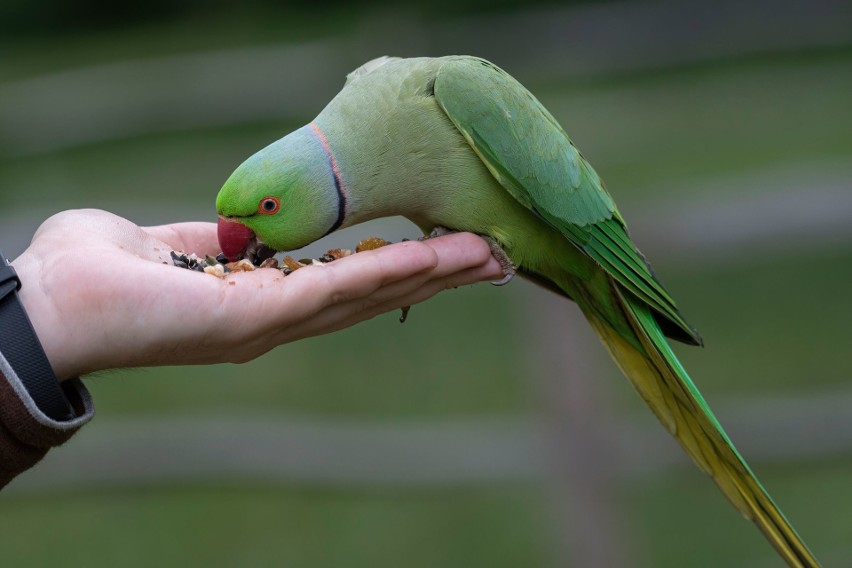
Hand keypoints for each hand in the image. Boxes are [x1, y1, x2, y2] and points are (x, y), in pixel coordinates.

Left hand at [11, 209, 501, 379]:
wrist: (47, 305)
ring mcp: (272, 324)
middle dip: (435, 276)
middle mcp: (276, 322)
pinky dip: (387, 271)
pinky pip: (335, 288)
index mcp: (259, 303)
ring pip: (368, 294)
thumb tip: (245, 231)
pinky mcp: (257, 317)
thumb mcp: (171, 244)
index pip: (344, 284)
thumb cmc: (94, 274)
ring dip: (430, 274)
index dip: (397, 268)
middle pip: (372, 295)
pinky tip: (433, 256)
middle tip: (495, 259)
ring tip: (487, 257)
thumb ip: (219, 241)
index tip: (443, 249)